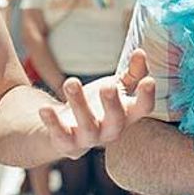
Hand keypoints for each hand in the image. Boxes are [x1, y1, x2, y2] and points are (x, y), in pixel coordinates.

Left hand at [38, 49, 155, 158]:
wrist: (65, 129)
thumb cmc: (97, 105)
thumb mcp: (115, 87)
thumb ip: (132, 72)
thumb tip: (141, 51)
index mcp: (126, 115)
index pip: (143, 109)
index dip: (147, 97)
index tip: (149, 81)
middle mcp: (111, 130)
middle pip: (116, 122)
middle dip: (113, 104)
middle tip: (108, 86)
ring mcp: (89, 139)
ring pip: (88, 127)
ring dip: (79, 105)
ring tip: (70, 82)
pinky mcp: (66, 143)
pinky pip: (60, 136)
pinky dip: (53, 123)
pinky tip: (44, 108)